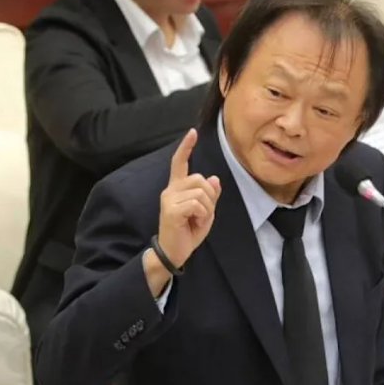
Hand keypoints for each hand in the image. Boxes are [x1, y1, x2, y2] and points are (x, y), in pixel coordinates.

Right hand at [157, 129, 220, 267]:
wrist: (174, 252)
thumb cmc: (187, 232)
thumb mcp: (205, 212)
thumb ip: (210, 196)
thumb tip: (214, 178)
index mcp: (177, 188)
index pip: (179, 163)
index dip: (186, 147)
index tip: (192, 132)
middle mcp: (170, 190)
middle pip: (200, 179)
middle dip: (209, 197)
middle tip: (201, 214)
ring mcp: (169, 199)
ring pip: (201, 192)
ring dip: (206, 209)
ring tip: (196, 220)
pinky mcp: (171, 210)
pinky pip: (197, 204)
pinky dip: (202, 215)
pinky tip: (193, 224)